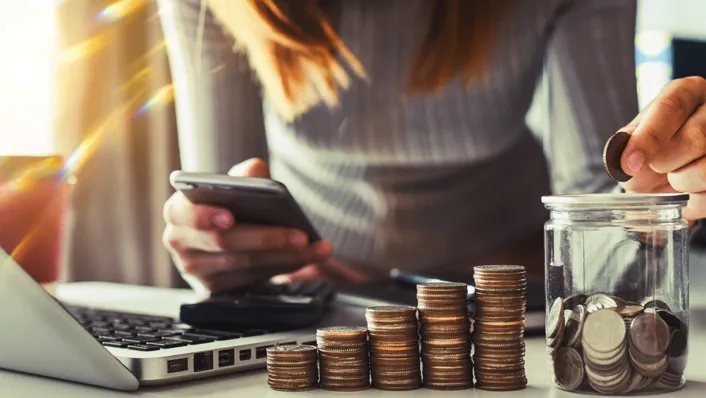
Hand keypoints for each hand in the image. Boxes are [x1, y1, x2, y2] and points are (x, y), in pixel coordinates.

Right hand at [162, 158, 332, 292]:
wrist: (223, 234)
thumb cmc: (226, 204)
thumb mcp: (232, 184)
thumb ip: (244, 175)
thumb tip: (255, 172)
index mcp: (178, 210)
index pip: (186, 213)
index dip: (206, 216)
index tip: (230, 218)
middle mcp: (179, 241)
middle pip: (225, 243)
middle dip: (266, 239)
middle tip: (301, 236)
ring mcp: (194, 268)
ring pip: (243, 264)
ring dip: (284, 257)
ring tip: (315, 248)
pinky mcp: (213, 287)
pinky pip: (251, 279)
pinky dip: (281, 268)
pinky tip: (304, 259)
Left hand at [618, 76, 705, 220]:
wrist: (669, 177)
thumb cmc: (651, 153)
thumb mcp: (634, 143)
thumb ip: (627, 144)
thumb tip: (620, 158)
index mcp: (687, 92)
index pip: (672, 106)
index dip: (649, 137)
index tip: (629, 164)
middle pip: (696, 137)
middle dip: (666, 162)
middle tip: (657, 167)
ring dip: (682, 182)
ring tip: (675, 177)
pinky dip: (695, 201)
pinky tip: (688, 193)